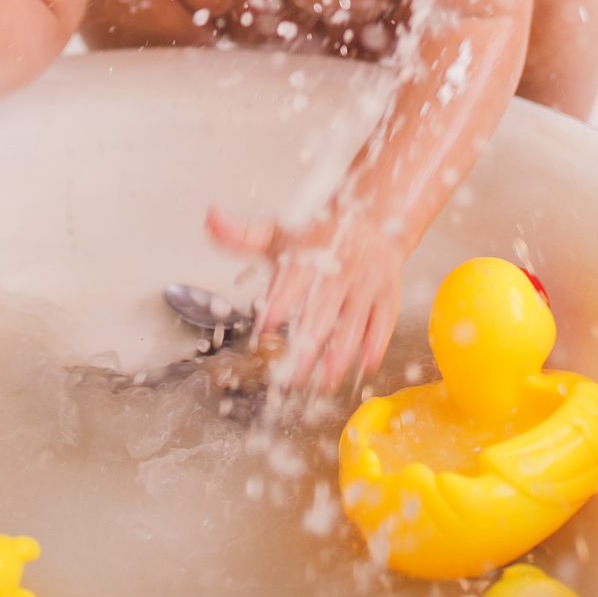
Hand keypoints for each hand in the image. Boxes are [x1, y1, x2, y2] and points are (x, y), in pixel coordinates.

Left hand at [206, 199, 404, 390]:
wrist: (372, 215)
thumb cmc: (319, 233)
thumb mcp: (279, 232)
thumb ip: (241, 234)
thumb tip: (210, 217)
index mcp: (307, 255)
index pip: (290, 284)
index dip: (278, 307)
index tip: (266, 331)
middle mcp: (337, 270)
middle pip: (321, 312)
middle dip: (308, 346)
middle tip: (293, 376)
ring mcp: (365, 283)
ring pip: (353, 323)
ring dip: (341, 355)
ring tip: (327, 381)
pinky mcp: (386, 294)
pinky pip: (383, 322)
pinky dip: (375, 345)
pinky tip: (365, 367)